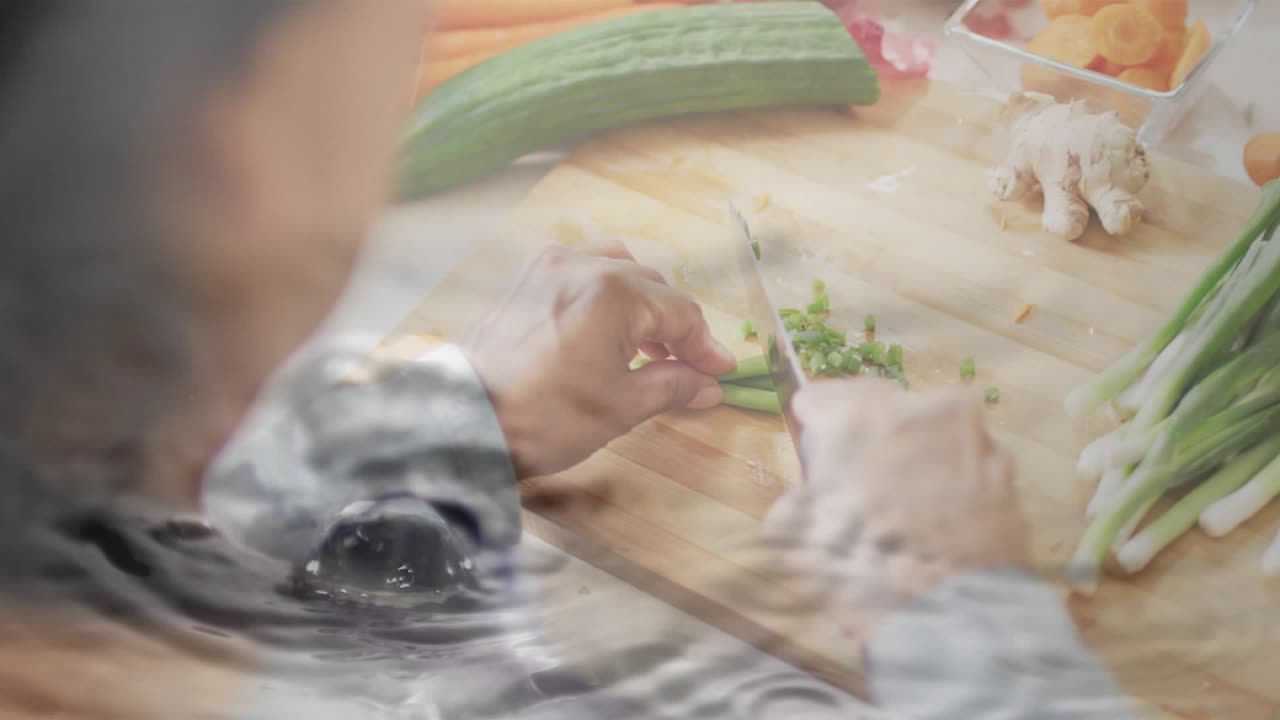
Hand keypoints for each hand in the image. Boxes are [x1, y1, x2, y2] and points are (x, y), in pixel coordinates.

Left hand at [463, 241, 736, 478]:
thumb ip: (672, 386)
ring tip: (645, 346)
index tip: (719, 372)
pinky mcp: (525, 278)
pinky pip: (580, 270)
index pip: (679, 312)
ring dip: (641, 304)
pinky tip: (604, 328)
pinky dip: (604, 293)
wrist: (466, 420)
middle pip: (652, 287)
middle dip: (674, 326)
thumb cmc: (547, 416)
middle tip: (687, 366)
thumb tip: (709, 385)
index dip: (705, 345)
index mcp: (614, 292)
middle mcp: (583, 264)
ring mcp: (549, 266)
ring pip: (617, 270)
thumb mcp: (620, 407)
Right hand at [762, 380, 1028, 634]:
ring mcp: (970, 432)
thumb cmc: (865, 574)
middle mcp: (917, 406)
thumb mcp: (794, 544)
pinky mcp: (1005, 464)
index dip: (813, 428)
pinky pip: (965, 458)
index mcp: (857, 415)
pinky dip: (952, 478)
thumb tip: (801, 498)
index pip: (818, 398)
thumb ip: (790, 504)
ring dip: (914, 454)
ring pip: (926, 430)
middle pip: (878, 408)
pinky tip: (943, 519)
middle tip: (862, 485)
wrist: (956, 617)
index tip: (816, 455)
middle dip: (867, 438)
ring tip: (908, 507)